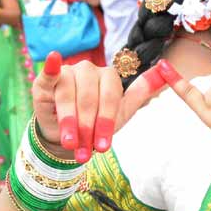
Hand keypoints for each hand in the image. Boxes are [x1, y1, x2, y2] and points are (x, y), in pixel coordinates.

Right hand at [33, 51, 166, 161]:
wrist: (70, 136)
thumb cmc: (97, 122)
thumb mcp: (121, 111)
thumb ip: (141, 92)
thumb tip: (165, 69)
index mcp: (109, 76)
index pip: (110, 97)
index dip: (106, 122)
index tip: (103, 146)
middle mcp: (88, 69)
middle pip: (89, 98)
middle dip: (88, 127)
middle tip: (85, 151)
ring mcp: (67, 72)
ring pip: (69, 95)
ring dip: (70, 121)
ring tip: (71, 143)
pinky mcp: (45, 80)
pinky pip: (49, 73)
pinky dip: (50, 67)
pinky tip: (54, 60)